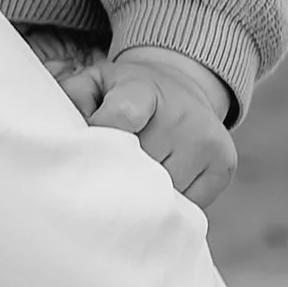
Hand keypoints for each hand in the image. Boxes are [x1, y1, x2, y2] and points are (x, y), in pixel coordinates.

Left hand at [86, 47, 236, 207]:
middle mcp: (183, 114)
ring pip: (164, 192)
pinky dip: (169, 203)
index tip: (90, 151)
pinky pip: (188, 204)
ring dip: (143, 193)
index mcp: (143, 88)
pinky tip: (159, 184)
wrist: (184, 88)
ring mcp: (208, 142)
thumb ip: (73, 100)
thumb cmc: (126, 93)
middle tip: (106, 172)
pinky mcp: (223, 166)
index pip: (122, 118)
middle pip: (139, 166)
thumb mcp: (96, 82)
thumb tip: (64, 133)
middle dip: (117, 174)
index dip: (101, 139)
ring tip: (132, 177)